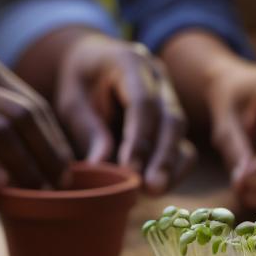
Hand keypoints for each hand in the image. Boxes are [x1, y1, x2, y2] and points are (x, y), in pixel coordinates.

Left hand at [53, 33, 194, 192]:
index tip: (130, 170)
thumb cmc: (80, 82)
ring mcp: (170, 96)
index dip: (139, 139)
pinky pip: (182, 143)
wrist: (94, 62)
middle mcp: (159, 78)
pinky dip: (173, 167)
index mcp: (131, 62)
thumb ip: (88, 130)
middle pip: (171, 119)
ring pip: (181, 134)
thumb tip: (100, 168)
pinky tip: (159, 186)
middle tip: (152, 189)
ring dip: (171, 166)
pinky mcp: (172, 118)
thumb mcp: (72, 101)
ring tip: (156, 192)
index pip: (143, 103)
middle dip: (163, 157)